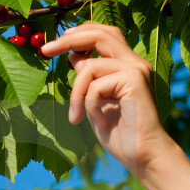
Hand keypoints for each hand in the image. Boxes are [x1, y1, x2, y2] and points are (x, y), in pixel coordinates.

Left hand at [38, 22, 174, 177]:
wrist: (144, 156)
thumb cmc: (121, 134)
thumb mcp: (96, 101)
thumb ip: (88, 79)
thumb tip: (74, 57)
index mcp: (127, 65)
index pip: (104, 35)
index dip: (79, 34)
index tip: (56, 45)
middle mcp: (134, 62)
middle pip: (99, 34)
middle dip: (68, 40)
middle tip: (45, 51)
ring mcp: (136, 69)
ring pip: (90, 66)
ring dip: (76, 93)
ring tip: (76, 117)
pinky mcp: (134, 79)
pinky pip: (95, 85)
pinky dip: (89, 105)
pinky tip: (99, 122)